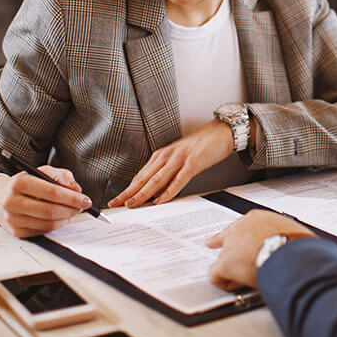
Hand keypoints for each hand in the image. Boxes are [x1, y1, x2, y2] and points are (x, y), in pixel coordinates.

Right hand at [0, 167, 90, 237]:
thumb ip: (62, 176)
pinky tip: (60, 217)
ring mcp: (12, 219)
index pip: (52, 192)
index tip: (85, 199)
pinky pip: (43, 231)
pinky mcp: (16, 232)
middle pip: (51, 210)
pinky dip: (56, 225)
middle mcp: (12, 201)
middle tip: (82, 206)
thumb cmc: (26, 183)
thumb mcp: (42, 172)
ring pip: (48, 223)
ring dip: (66, 218)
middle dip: (72, 209)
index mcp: (19, 183)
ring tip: (72, 211)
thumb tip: (76, 190)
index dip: (72, 198)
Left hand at [108, 120, 233, 208]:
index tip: (116, 200)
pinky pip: (178, 180)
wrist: (221, 131)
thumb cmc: (202, 145)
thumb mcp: (180, 158)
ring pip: (156, 180)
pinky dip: (167, 191)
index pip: (140, 176)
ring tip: (132, 204)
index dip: (127, 189)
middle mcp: (167, 156)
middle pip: (143, 178)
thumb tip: (156, 192)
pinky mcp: (193, 163)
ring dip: (142, 193)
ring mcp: (179, 159)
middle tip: (115, 204)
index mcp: (162, 155)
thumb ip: (168, 172)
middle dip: (128, 193)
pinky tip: (160, 200)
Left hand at [206, 210, 315, 290]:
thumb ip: (285, 236)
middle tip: (211, 243)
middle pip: (226, 237)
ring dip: (233, 269)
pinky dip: (224, 282)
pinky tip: (236, 285)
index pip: (242, 224)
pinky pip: (215, 275)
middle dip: (225, 245)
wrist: (293, 257)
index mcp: (258, 218)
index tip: (232, 234)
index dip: (237, 233)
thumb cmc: (299, 247)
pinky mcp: (225, 263)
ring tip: (247, 278)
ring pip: (223, 258)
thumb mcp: (294, 233)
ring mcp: (231, 245)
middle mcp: (241, 228)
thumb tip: (295, 244)